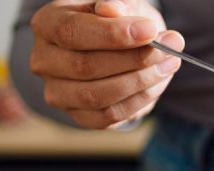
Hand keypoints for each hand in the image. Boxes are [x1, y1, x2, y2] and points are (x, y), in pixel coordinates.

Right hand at [30, 0, 183, 128]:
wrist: (114, 48)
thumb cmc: (115, 21)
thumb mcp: (121, 5)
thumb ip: (119, 5)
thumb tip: (113, 9)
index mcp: (47, 24)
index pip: (72, 31)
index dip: (112, 34)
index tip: (150, 31)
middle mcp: (44, 60)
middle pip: (85, 66)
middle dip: (134, 59)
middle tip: (169, 49)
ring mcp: (57, 92)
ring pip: (97, 96)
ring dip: (140, 82)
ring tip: (169, 64)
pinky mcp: (77, 115)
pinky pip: (108, 116)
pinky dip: (138, 101)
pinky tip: (157, 83)